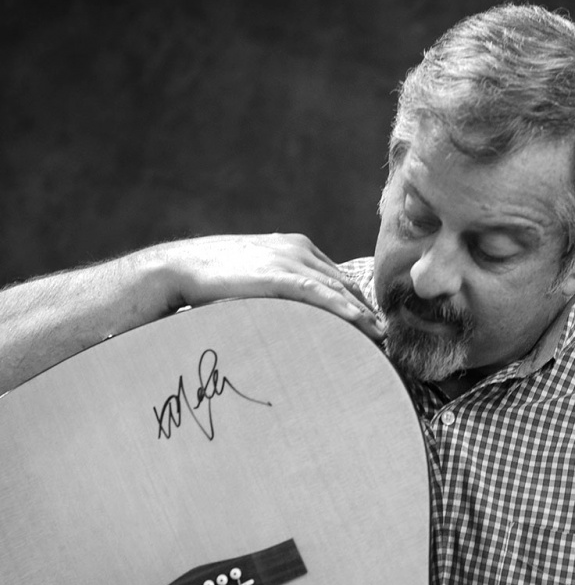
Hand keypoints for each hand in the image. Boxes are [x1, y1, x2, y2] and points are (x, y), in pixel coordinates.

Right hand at [159, 233, 384, 341]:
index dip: (357, 301)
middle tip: (383, 336)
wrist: (181, 266)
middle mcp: (299, 249)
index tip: (371, 323)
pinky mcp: (279, 276)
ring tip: (380, 338)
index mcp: (295, 246)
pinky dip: (345, 310)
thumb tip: (292, 310)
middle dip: (366, 310)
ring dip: (363, 315)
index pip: (337, 276)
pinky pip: (321, 295)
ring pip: (339, 290)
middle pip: (345, 283)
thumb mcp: (255, 274)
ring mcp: (290, 260)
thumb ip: (279, 284)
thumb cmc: (214, 276)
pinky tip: (362, 324)